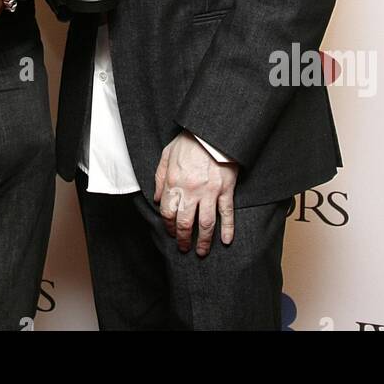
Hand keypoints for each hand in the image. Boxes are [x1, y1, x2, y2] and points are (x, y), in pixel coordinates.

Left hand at [153, 131, 238, 256]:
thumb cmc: (188, 141)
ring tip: (202, 251)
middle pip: (185, 222)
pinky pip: (227, 213)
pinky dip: (227, 228)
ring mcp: (209, 191)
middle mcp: (190, 190)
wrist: (211, 131)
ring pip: (206, 223)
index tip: (171, 232)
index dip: (168, 226)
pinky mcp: (226, 189)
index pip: (167, 212)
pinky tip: (226, 241)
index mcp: (174, 182)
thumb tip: (155, 199)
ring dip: (204, 241)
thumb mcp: (166, 154)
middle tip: (184, 248)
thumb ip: (159, 177)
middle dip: (184, 239)